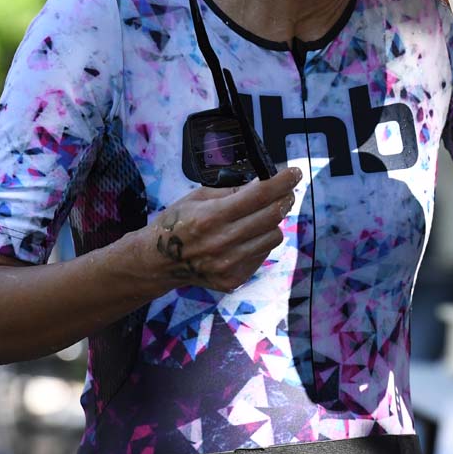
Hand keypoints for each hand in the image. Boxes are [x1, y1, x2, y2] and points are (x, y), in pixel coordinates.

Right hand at [146, 167, 300, 291]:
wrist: (158, 262)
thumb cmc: (177, 223)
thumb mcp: (197, 197)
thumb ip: (231, 192)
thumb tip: (263, 183)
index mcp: (211, 216)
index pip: (259, 195)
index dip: (282, 182)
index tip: (295, 173)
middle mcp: (222, 242)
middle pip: (272, 216)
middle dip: (285, 199)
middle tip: (286, 192)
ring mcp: (229, 265)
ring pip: (273, 237)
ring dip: (273, 223)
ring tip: (260, 217)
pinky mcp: (233, 280)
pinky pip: (262, 255)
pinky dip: (260, 242)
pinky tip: (245, 237)